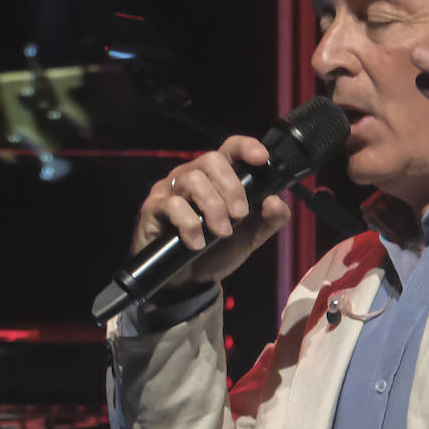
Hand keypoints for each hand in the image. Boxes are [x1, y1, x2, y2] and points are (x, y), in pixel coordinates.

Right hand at [131, 136, 290, 289]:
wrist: (191, 282)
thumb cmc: (218, 251)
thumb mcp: (252, 236)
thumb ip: (270, 219)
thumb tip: (275, 202)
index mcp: (218, 176)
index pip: (231, 148)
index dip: (246, 147)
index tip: (262, 158)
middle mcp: (193, 175)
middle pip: (212, 159)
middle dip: (232, 187)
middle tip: (240, 214)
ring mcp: (171, 189)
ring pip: (193, 180)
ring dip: (213, 207)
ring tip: (222, 233)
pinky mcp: (154, 208)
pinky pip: (173, 205)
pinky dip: (190, 224)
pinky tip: (198, 243)